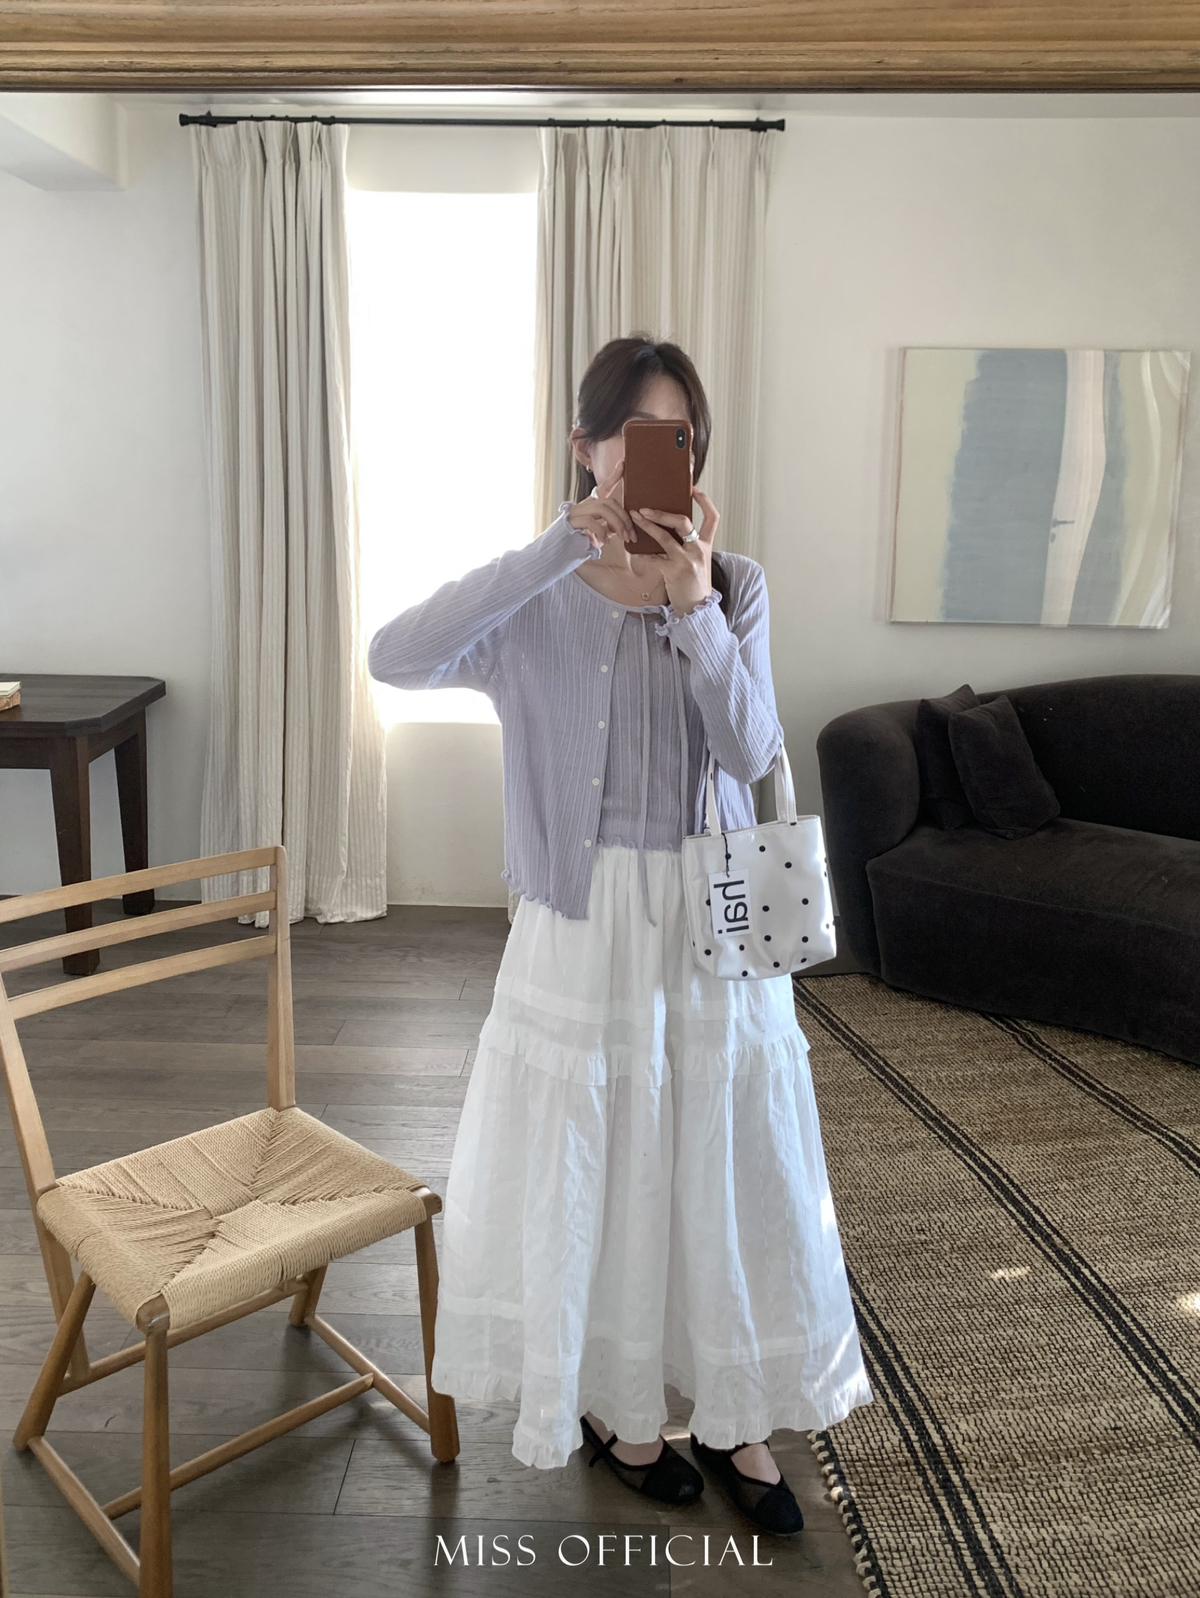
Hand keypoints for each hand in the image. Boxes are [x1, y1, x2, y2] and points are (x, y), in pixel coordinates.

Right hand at [565, 458, 633, 550]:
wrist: (555, 553)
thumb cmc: (576, 545)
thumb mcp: (597, 534)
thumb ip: (608, 527)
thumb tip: (621, 528)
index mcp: (589, 506)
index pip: (603, 488)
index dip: (613, 476)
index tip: (624, 463)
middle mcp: (582, 505)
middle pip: (608, 502)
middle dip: (624, 518)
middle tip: (631, 534)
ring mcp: (575, 512)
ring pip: (602, 509)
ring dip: (617, 524)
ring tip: (622, 538)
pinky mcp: (570, 521)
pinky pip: (591, 521)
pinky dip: (601, 532)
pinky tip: (603, 542)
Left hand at [629, 489, 719, 613]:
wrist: (696, 608)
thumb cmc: (693, 584)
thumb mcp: (697, 562)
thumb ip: (687, 545)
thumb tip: (666, 529)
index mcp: (706, 545)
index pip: (712, 518)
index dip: (705, 501)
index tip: (694, 489)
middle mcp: (698, 550)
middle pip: (683, 522)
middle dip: (662, 513)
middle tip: (645, 508)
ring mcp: (687, 560)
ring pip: (665, 537)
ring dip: (648, 526)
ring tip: (635, 518)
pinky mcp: (675, 572)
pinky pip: (654, 558)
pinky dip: (642, 554)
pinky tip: (633, 550)